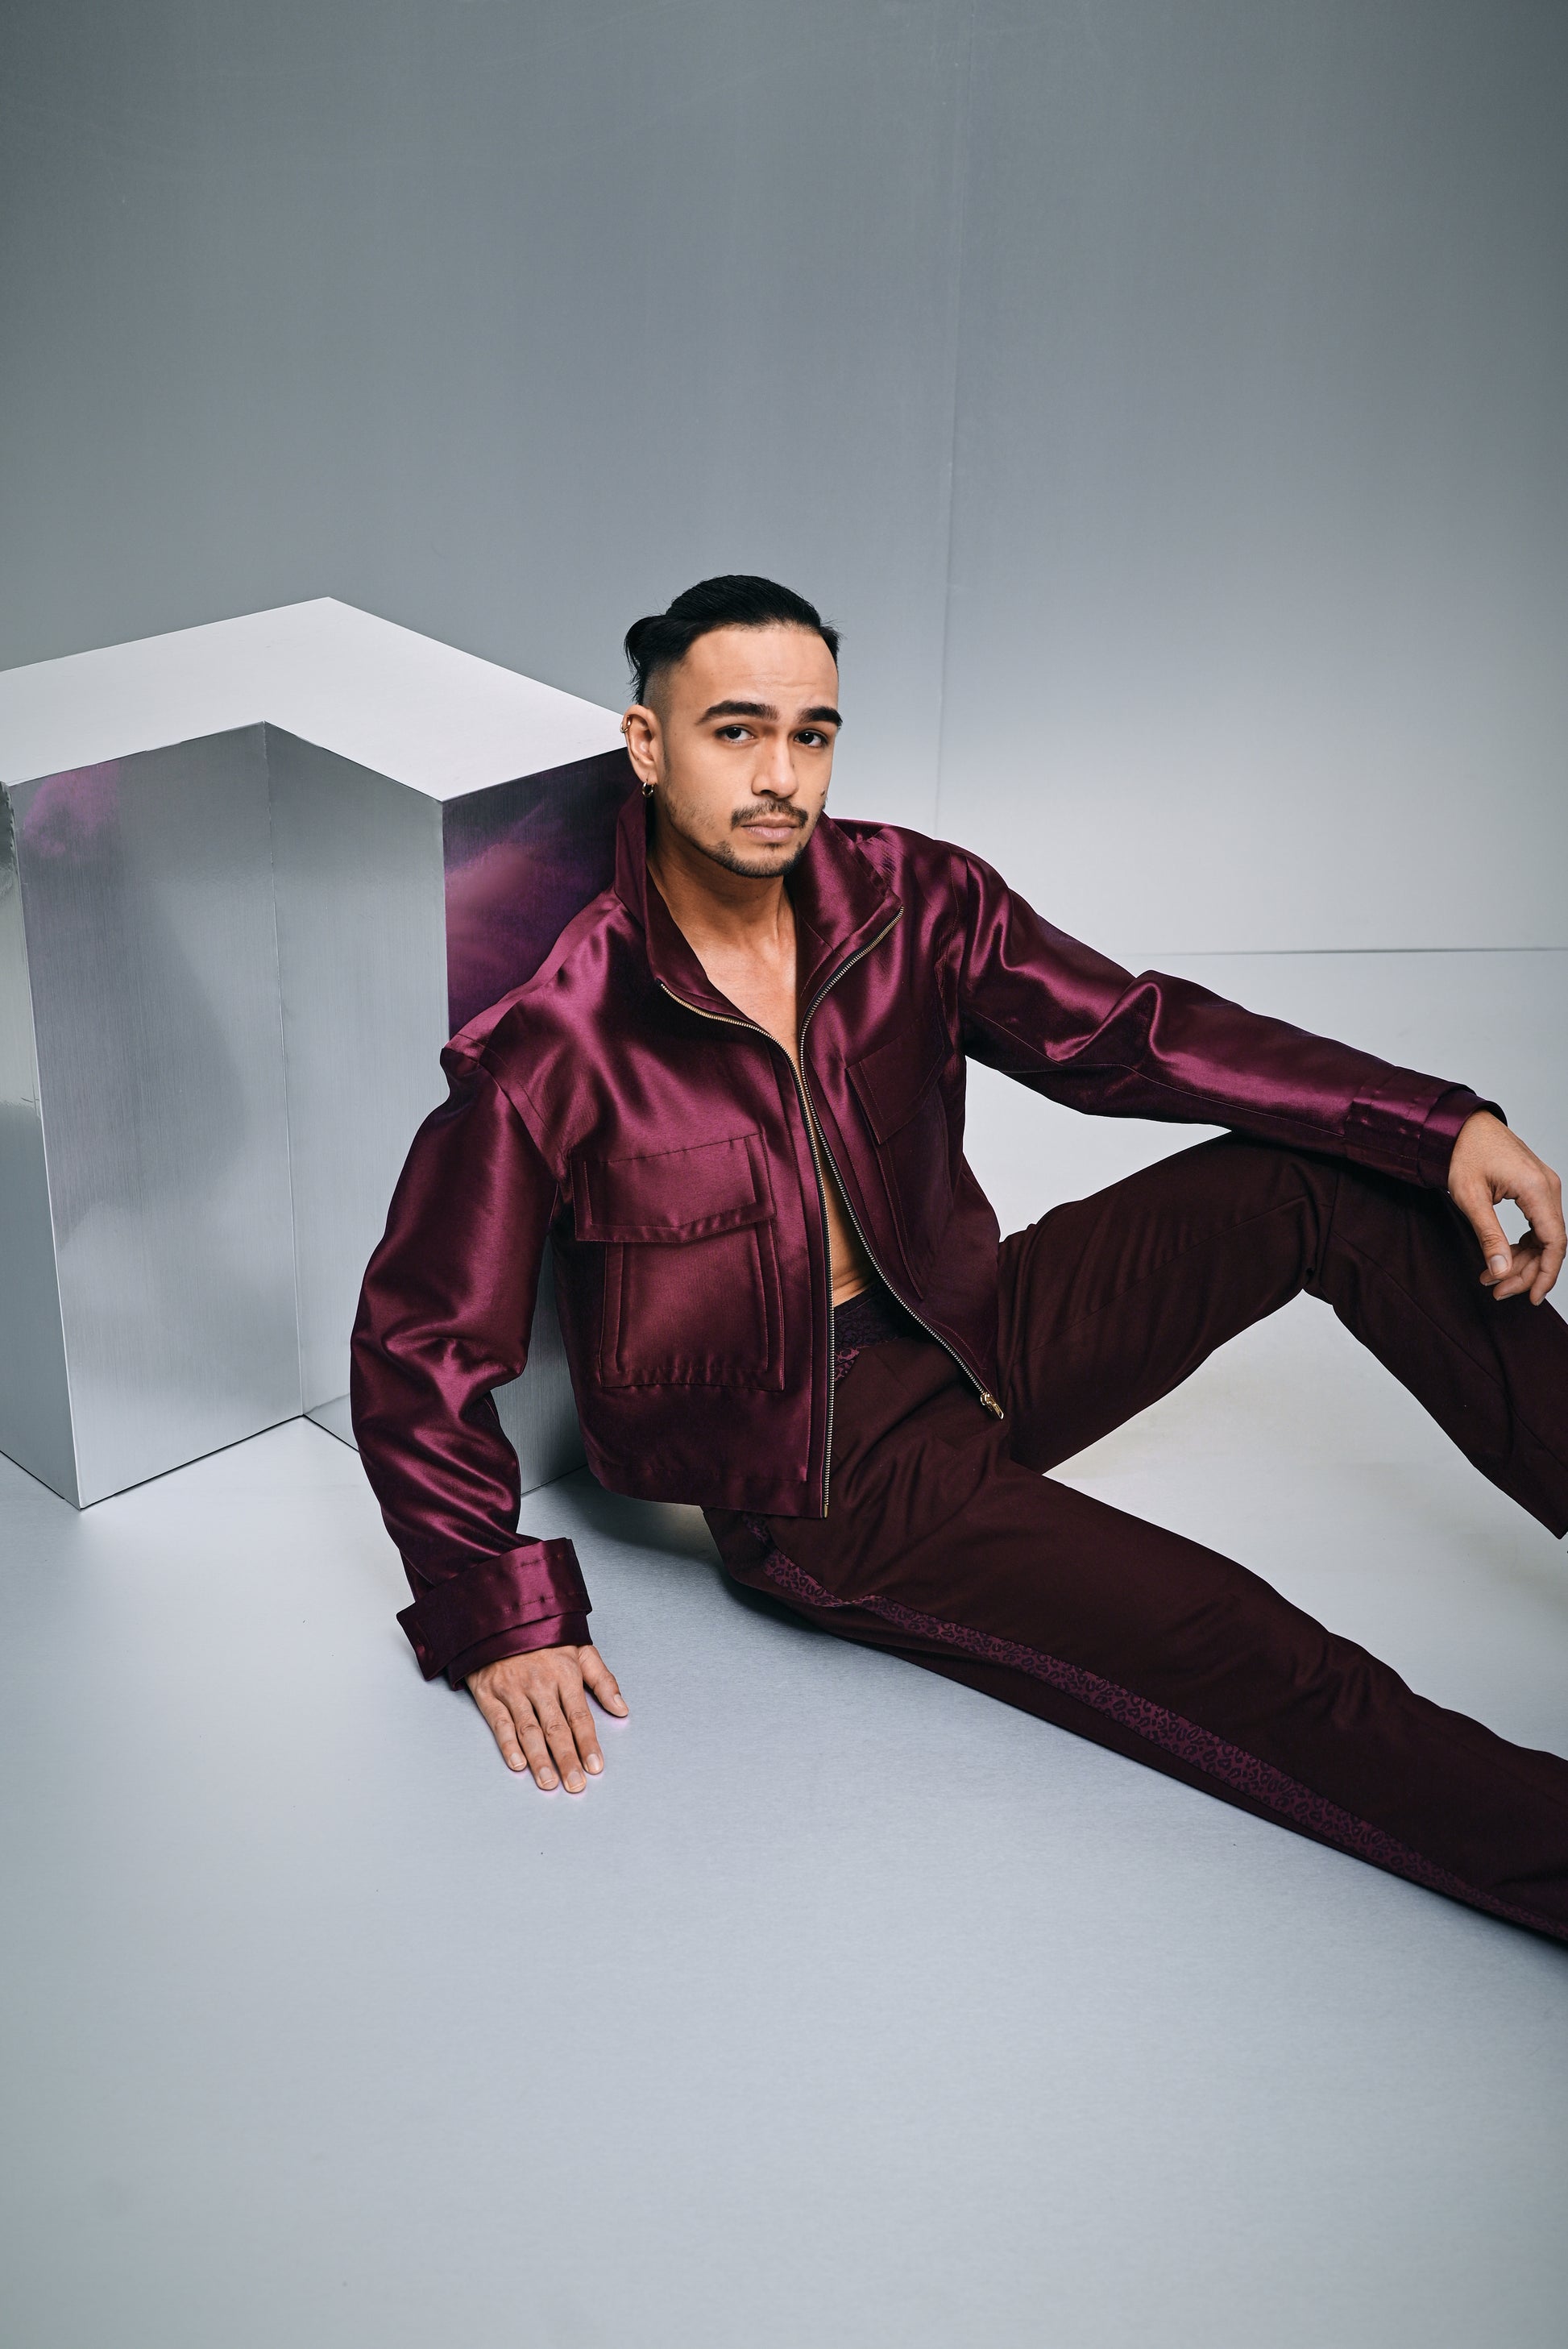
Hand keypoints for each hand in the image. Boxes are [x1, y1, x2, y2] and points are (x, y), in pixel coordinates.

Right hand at [467, 1643, 627, 1788]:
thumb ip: (602, 1679)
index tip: (596, 1766)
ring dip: (540, 1759)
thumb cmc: (541, 1634)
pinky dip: (508, 1744)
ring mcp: (513, 1689)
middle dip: (567, 1759)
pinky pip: (500, 1722)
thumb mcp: (579, 1647)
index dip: (588, 1743)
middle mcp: (540, 1684)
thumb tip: (622, 1709)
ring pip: (529, 1730)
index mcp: (564, 1673)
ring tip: (549, 1782)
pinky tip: (517, 1763)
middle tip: (575, 1784)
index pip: (580, 1715)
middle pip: (556, 1728)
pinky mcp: (490, 1693)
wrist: (499, 1614)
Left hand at [1447, 1110, 1564, 1304]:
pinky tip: (1501, 1257)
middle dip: (1525, 1272)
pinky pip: (1538, 1224)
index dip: (1546, 1274)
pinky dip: (1522, 1244)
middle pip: (1550, 1243)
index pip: (1554, 1243)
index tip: (1530, 1298)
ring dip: (1522, 1260)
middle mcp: (1548, 1186)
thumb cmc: (1462, 1153)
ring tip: (1490, 1277)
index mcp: (1537, 1189)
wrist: (1460, 1125)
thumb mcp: (1470, 1198)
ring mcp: (1545, 1186)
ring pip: (1544, 1236)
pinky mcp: (1536, 1188)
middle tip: (1495, 1289)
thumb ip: (1489, 1236)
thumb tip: (1501, 1271)